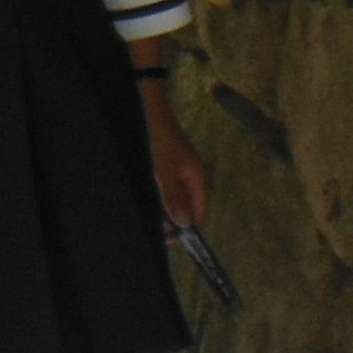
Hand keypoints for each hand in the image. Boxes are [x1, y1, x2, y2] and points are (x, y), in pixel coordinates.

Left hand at [137, 61, 209, 230]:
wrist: (152, 112)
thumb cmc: (159, 140)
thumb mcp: (163, 171)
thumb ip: (173, 197)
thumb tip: (185, 224)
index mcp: (200, 180)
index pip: (200, 215)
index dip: (188, 230)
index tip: (173, 240)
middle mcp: (194, 180)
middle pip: (188, 211)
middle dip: (174, 221)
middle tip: (158, 230)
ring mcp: (183, 176)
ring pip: (177, 202)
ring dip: (166, 211)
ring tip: (154, 217)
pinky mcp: (172, 171)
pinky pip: (170, 192)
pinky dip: (162, 198)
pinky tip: (153, 199)